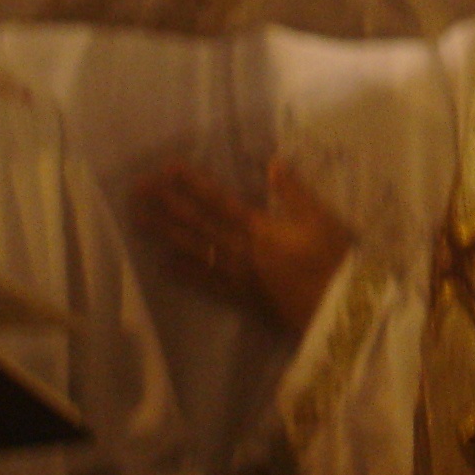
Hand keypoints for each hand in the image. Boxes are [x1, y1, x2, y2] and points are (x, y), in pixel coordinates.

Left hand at [132, 158, 352, 335]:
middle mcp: (241, 250)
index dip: (192, 184)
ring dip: (165, 235)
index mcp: (260, 228)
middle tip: (138, 191)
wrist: (337, 311)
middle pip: (197, 225)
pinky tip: (165, 266)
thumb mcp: (322, 219)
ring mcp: (237, 276)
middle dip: (166, 205)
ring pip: (195, 251)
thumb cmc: (334, 261)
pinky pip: (208, 284)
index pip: (219, 201)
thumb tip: (272, 163)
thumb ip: (295, 192)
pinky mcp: (241, 297)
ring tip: (140, 222)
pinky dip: (186, 274)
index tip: (168, 168)